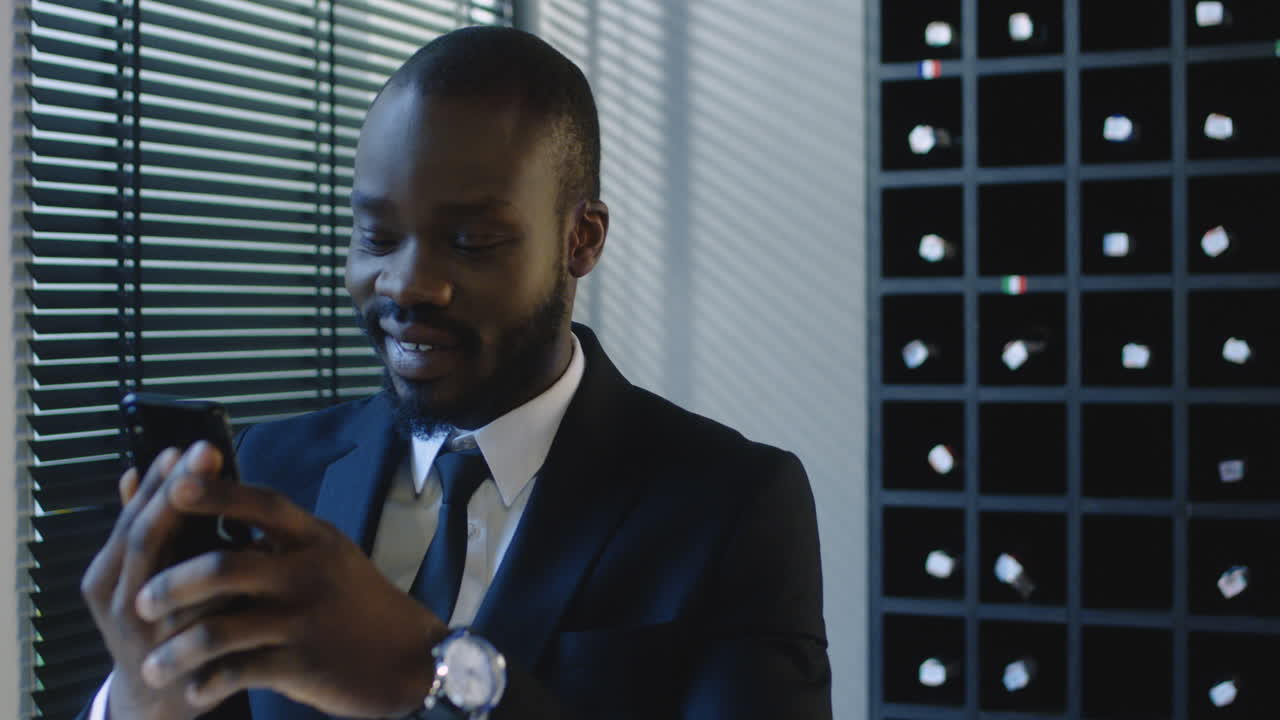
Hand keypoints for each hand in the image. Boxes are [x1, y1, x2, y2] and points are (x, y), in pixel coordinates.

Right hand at [81, 443, 225, 719]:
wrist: (162, 697)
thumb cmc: (159, 617)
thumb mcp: (143, 572)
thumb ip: (144, 525)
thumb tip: (138, 470)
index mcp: (107, 576)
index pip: (131, 517)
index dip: (159, 480)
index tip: (187, 443)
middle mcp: (120, 602)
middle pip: (146, 536)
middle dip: (177, 490)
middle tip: (207, 449)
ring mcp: (150, 631)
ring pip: (174, 572)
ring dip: (204, 531)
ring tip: (234, 496)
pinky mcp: (182, 654)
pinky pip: (208, 611)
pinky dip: (227, 580)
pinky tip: (254, 547)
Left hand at [132, 447, 450, 717]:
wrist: (410, 658)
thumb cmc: (357, 603)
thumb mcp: (329, 556)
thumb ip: (281, 541)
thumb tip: (226, 524)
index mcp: (314, 539)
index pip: (262, 503)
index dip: (217, 492)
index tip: (175, 485)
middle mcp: (308, 574)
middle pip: (223, 567)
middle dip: (171, 585)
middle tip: (141, 601)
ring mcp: (304, 620)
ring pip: (219, 629)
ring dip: (175, 648)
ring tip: (151, 665)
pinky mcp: (303, 665)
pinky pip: (237, 672)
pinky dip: (207, 682)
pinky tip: (196, 689)